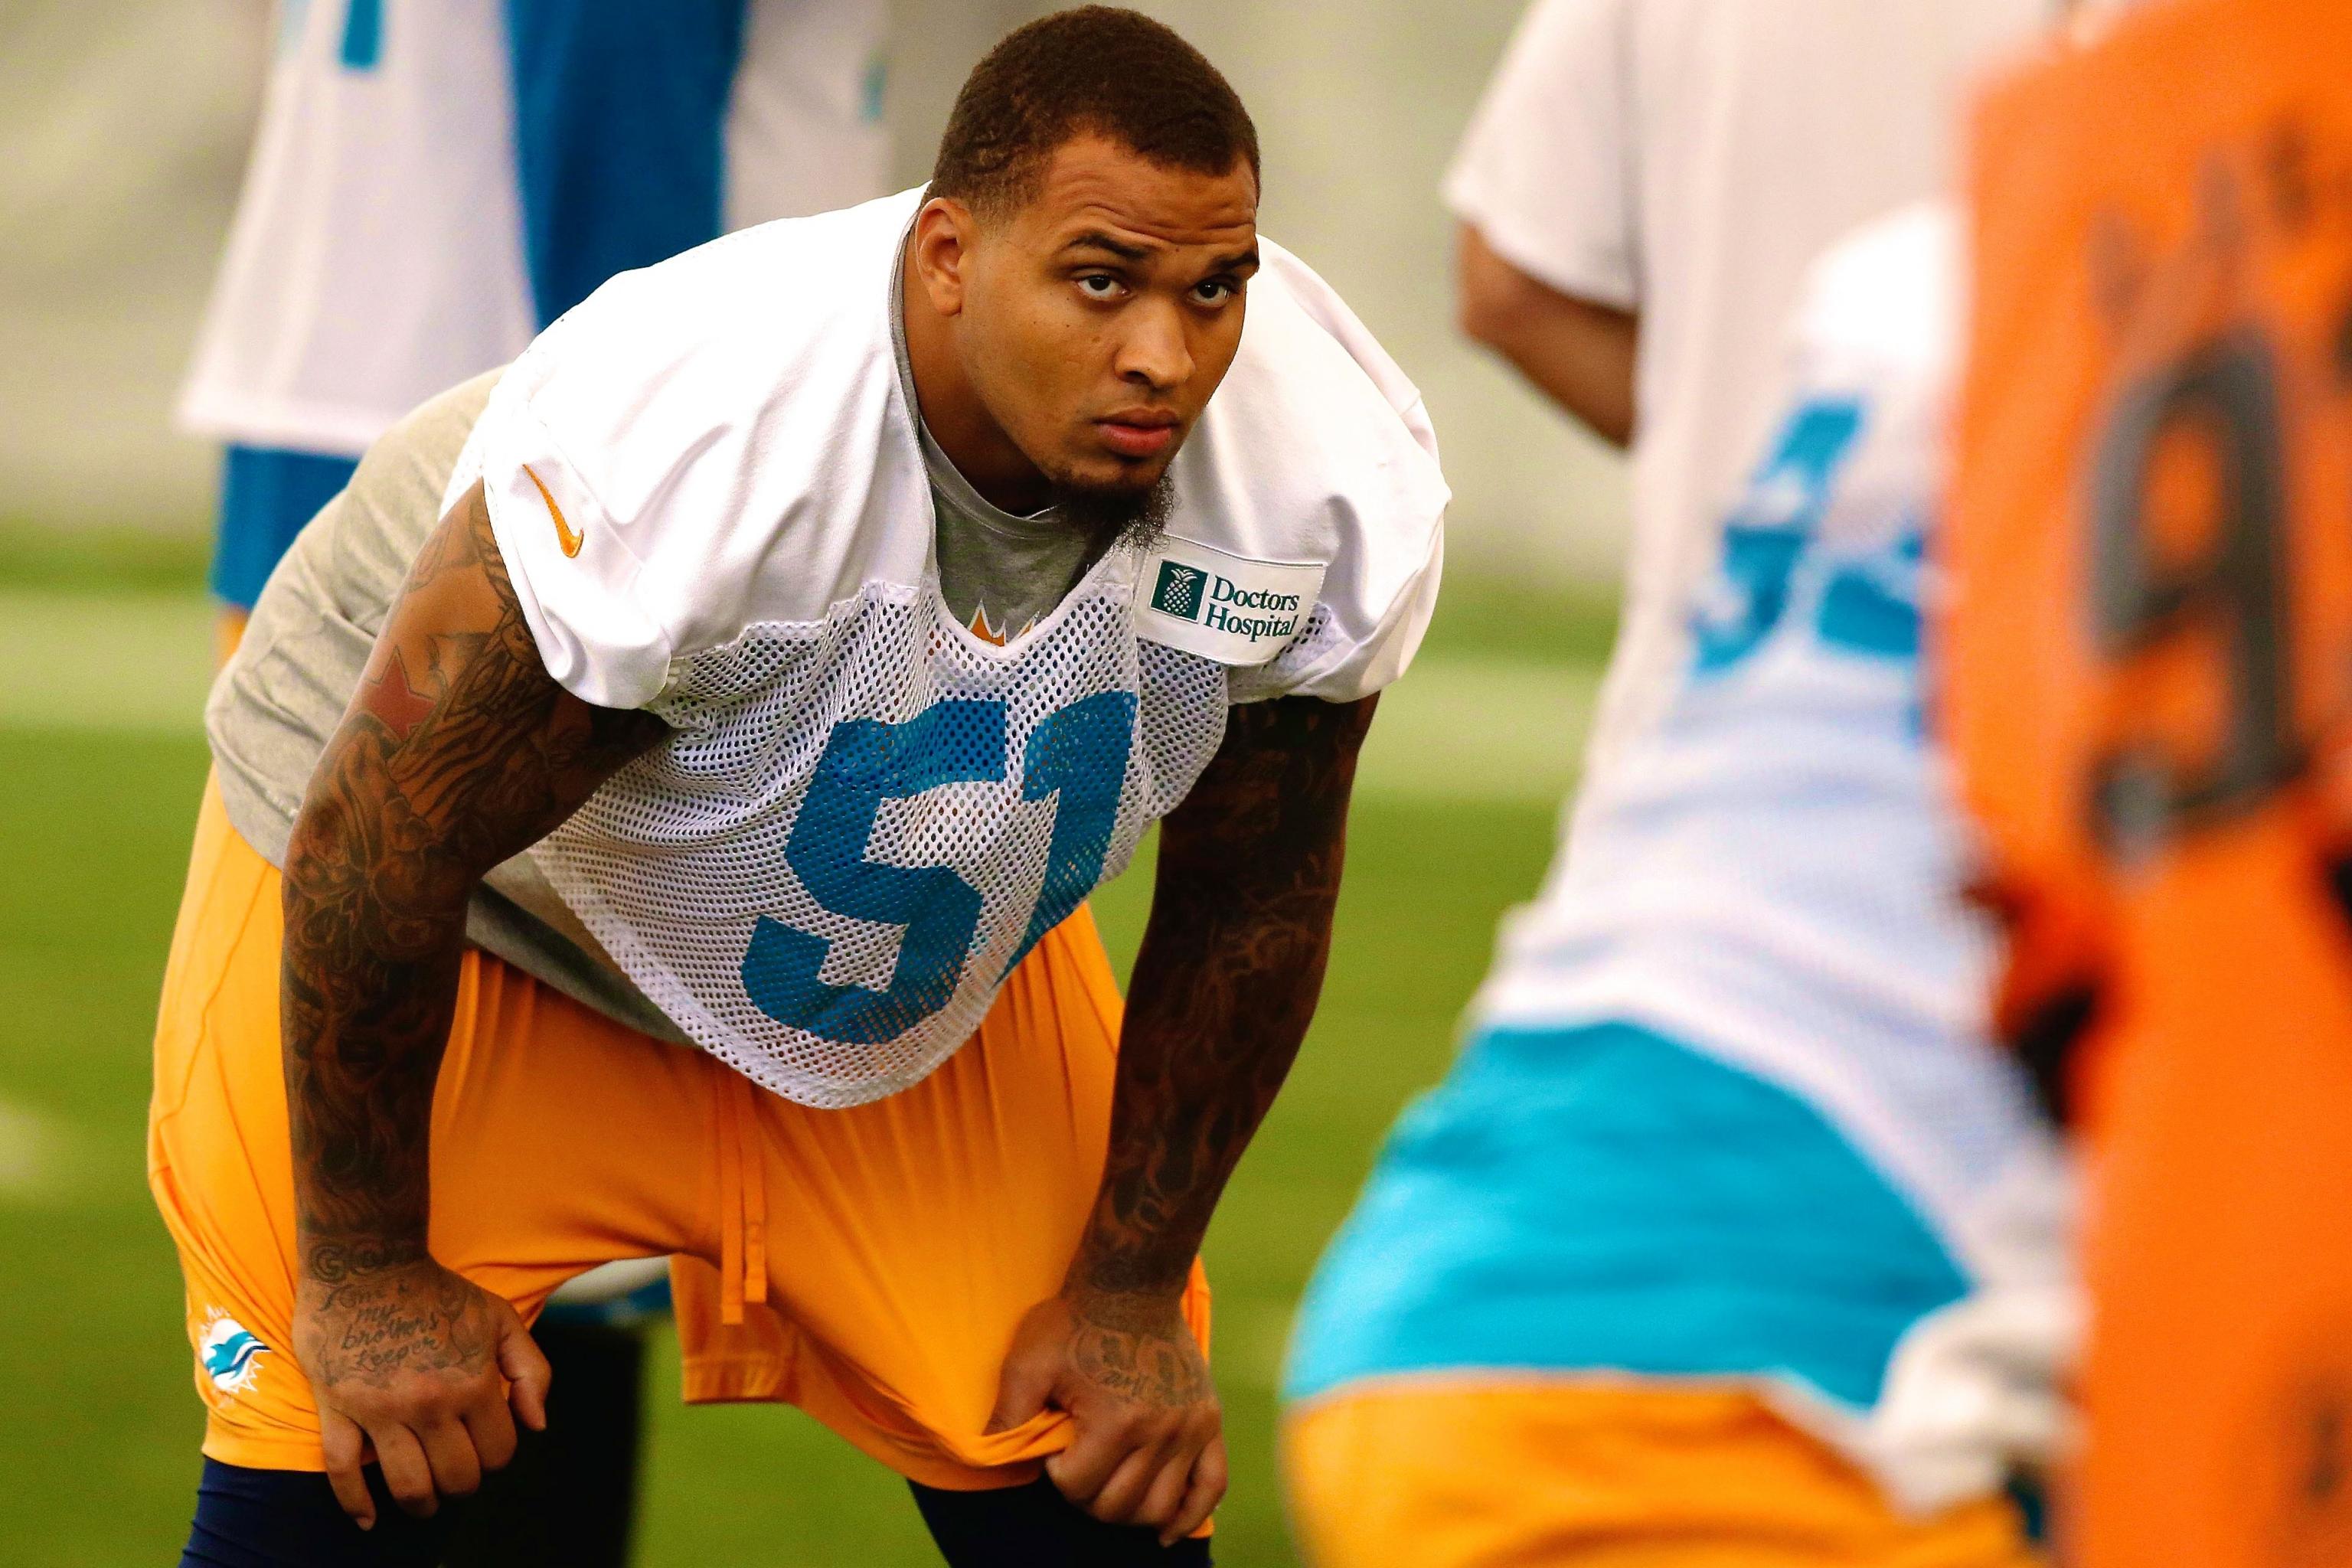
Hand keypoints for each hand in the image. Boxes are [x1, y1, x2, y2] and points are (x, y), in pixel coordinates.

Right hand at [291, 1252, 550, 1528]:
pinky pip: (343, 1471)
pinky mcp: (340, 1409)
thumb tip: (537, 1426)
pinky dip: (355, 1503)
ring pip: (408, 1485)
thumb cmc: (438, 1292)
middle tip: (457, 1474)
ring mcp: (381, 1410)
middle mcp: (430, 1403)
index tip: (488, 1447)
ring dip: (421, 1502)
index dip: (498, 1456)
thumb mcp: (501, 1320)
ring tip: (424, 1501)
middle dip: (464, 1483)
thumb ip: (532, 1371)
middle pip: (457, 1476)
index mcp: (472, 1383)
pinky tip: (368, 1519)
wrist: (368, 1264)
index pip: (499, 1451)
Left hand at [988, 1289, 1224, 1545]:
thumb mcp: (1028, 1362)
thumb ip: (1009, 1414)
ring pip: (1161, 1506)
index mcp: (1115, 1421)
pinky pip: (1213, 1485)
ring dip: (1129, 1511)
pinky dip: (1192, 1516)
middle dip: (1089, 1498)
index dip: (1058, 1475)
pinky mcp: (1209, 1420)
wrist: (1132, 1284)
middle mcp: (1160, 1431)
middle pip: (1119, 1504)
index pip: (1079, 1487)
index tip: (1055, 1451)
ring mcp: (1190, 1428)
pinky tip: (1167, 1530)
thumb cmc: (1075, 1321)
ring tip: (1111, 1491)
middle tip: (1079, 1471)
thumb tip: (992, 1458)